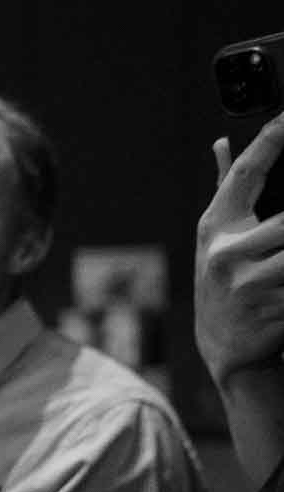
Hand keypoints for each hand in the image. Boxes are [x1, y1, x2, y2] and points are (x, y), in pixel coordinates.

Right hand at [196, 113, 283, 386]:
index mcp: (216, 228)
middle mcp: (227, 254)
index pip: (245, 175)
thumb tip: (222, 143)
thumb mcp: (217, 238)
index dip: (270, 142)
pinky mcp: (274, 313)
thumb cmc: (227, 283)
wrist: (228, 349)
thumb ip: (227, 189)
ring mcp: (250, 286)